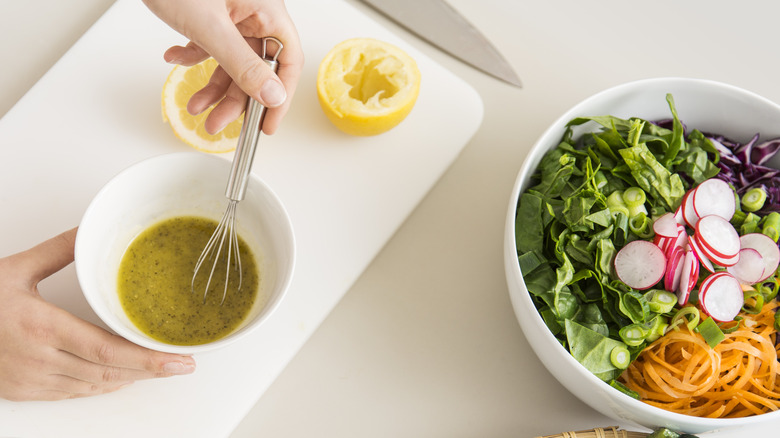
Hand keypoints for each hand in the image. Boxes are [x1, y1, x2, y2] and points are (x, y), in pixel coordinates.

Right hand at [0, 228, 195, 400]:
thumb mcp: (13, 269)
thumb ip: (57, 251)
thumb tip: (86, 231)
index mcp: (40, 326)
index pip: (107, 350)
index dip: (147, 359)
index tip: (177, 359)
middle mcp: (38, 359)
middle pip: (108, 372)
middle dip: (150, 371)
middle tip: (182, 366)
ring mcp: (30, 381)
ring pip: (93, 386)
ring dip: (129, 379)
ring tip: (160, 369)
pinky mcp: (23, 392)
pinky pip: (73, 393)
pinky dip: (101, 385)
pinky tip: (119, 376)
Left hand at [143, 0, 304, 134]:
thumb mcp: (210, 27)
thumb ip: (243, 65)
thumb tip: (272, 95)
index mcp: (266, 10)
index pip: (288, 61)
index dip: (280, 95)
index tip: (267, 123)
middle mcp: (253, 13)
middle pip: (256, 67)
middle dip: (235, 99)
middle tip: (220, 122)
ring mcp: (231, 15)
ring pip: (232, 62)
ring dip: (212, 86)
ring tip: (195, 106)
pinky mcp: (210, 15)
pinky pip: (211, 47)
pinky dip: (193, 58)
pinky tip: (176, 59)